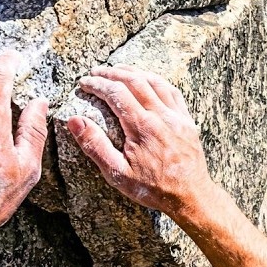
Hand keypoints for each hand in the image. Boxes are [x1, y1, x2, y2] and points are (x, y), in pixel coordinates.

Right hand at [66, 66, 214, 220]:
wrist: (191, 196)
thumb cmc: (154, 188)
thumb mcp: (117, 174)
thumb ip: (95, 146)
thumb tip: (75, 121)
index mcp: (142, 127)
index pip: (116, 93)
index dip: (97, 84)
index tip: (84, 83)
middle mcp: (161, 116)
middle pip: (135, 81)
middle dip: (112, 73)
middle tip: (96, 72)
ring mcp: (177, 116)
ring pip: (155, 81)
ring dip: (134, 72)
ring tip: (118, 70)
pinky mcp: (187, 120)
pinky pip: (172, 91)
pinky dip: (157, 81)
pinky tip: (148, 80)